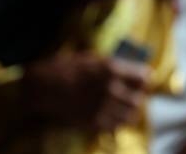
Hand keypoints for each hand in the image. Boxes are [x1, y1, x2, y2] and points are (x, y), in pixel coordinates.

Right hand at [24, 53, 149, 131]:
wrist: (41, 87)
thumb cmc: (65, 68)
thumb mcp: (92, 58)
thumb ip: (112, 65)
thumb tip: (130, 68)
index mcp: (112, 70)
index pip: (143, 78)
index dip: (144, 79)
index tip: (142, 80)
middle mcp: (110, 89)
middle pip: (138, 99)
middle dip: (137, 96)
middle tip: (133, 95)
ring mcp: (101, 108)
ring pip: (129, 116)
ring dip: (129, 111)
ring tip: (124, 108)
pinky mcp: (91, 123)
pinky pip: (114, 127)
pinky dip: (116, 123)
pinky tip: (112, 117)